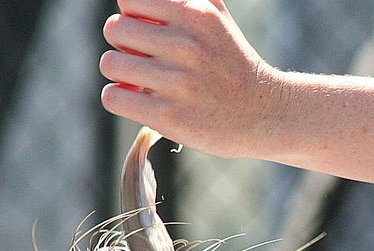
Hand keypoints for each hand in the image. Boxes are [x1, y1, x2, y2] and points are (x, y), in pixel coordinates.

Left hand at [100, 0, 280, 157]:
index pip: (129, 0)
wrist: (263, 115)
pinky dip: (117, 98)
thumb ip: (186, 0)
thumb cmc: (233, 67)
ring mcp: (177, 82)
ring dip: (118, 74)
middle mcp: (187, 44)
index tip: (144, 36)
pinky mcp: (168, 116)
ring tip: (138, 83)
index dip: (130, 17)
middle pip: (115, 29)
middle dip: (121, 45)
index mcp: (196, 14)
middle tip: (139, 60)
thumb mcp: (218, 20)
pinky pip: (113, 97)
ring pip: (110, 63)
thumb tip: (138, 1)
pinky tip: (134, 101)